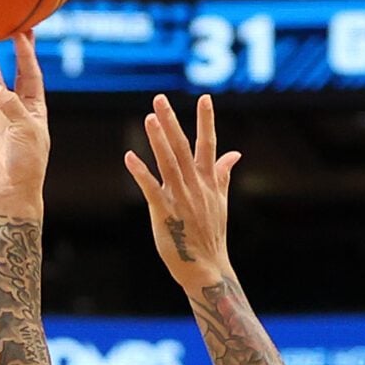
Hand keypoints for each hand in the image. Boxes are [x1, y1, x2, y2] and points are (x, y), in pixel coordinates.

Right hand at [0, 31, 48, 221]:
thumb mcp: (24, 129)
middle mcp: (17, 112)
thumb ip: (9, 104)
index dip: (26, 54)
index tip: (21, 32)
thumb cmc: (26, 162)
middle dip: (14, 55)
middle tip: (10, 30)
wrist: (9, 192)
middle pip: (15, 76)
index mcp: (34, 109)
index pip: (31, 74)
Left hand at [125, 93, 241, 285]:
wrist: (206, 266)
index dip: (206, 121)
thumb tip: (234, 153)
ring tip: (149, 118)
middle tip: (160, 99)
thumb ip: (222, 174)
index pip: (208, 144)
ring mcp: (180, 198)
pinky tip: (130, 156)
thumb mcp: (220, 200)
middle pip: (183, 147)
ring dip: (158, 140)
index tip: (204, 98)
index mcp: (208, 181)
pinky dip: (141, 172)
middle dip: (172, 122)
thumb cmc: (210, 234)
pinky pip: (151, 188)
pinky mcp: (164, 212)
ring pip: (168, 163)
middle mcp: (195, 185)